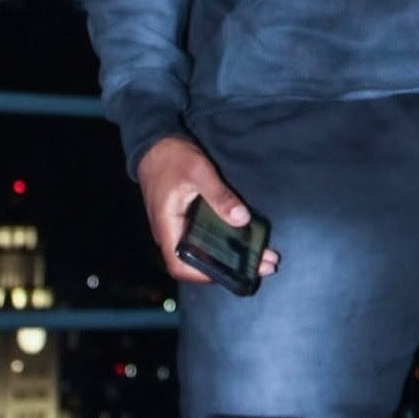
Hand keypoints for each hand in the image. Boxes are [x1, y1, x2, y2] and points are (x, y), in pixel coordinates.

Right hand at [136, 136, 279, 285]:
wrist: (155, 143)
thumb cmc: (171, 158)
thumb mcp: (198, 172)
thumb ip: (219, 196)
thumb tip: (242, 219)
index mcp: (167, 227)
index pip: (181, 265)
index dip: (205, 275)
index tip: (235, 273)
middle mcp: (170, 233)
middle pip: (198, 262)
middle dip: (230, 267)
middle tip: (263, 264)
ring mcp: (177, 227)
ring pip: (203, 250)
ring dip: (230, 255)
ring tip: (262, 255)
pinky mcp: (185, 218)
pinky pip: (203, 237)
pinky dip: (223, 241)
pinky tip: (244, 239)